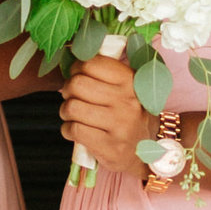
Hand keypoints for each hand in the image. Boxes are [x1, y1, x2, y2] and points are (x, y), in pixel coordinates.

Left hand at [56, 50, 151, 179]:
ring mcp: (120, 125)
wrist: (144, 152)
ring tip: (74, 115)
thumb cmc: (126, 115)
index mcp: (131, 81)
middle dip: (68, 91)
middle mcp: (128, 101)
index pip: (90, 63)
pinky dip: (68, 130)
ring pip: (72, 107)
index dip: (77, 68)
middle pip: (77, 84)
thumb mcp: (126, 89)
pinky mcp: (110, 146)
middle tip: (74, 97)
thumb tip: (73, 57)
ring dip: (66, 112)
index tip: (78, 76)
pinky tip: (78, 131)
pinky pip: (73, 130)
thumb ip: (105, 72)